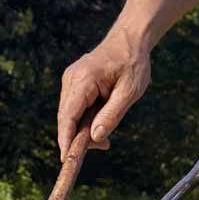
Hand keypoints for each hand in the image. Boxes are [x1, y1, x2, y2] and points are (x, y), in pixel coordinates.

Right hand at [57, 33, 151, 159]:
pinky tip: (100, 121)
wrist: (130, 39)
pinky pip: (74, 108)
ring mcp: (70, 80)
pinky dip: (84, 120)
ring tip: (106, 135)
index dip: (65, 139)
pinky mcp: (73, 84)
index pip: (68, 116)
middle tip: (105, 145)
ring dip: (83, 129)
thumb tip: (95, 137)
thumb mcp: (129, 92)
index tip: (66, 159)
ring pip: (69, 115)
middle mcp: (71, 79)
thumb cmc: (132, 63)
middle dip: (79, 138)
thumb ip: (112, 115)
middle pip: (66, 118)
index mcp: (83, 79)